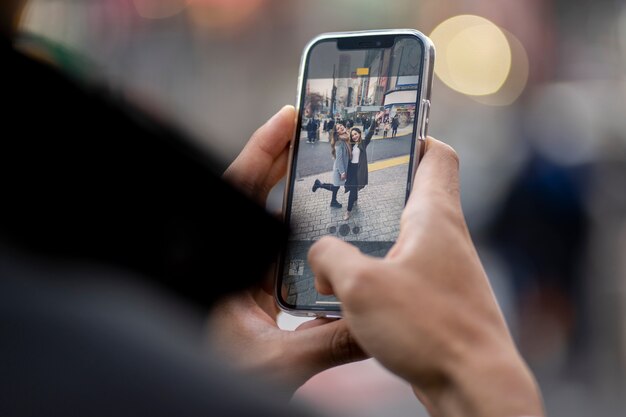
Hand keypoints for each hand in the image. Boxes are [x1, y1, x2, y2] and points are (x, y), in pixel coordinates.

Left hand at [214, 106, 366, 394]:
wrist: (201, 401)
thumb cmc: (219, 380)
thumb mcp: (279, 362)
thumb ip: (328, 341)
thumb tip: (376, 320)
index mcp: (223, 267)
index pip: (237, 192)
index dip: (261, 152)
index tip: (286, 120)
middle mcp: (231, 263)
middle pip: (254, 198)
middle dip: (281, 163)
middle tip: (312, 134)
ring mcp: (244, 277)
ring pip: (268, 222)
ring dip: (292, 194)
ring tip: (322, 167)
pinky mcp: (257, 295)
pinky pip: (279, 251)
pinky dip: (300, 232)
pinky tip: (323, 225)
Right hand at [309, 138, 543, 416]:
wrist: (473, 387)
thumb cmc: (430, 329)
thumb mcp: (360, 286)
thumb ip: (329, 258)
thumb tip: (320, 256)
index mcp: (434, 217)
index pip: (438, 155)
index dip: (414, 138)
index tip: (384, 139)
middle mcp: (446, 238)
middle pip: (415, 197)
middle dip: (377, 194)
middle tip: (341, 195)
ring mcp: (445, 271)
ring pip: (405, 239)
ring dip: (373, 240)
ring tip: (336, 247)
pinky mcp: (439, 300)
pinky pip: (404, 273)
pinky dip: (379, 274)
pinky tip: (352, 292)